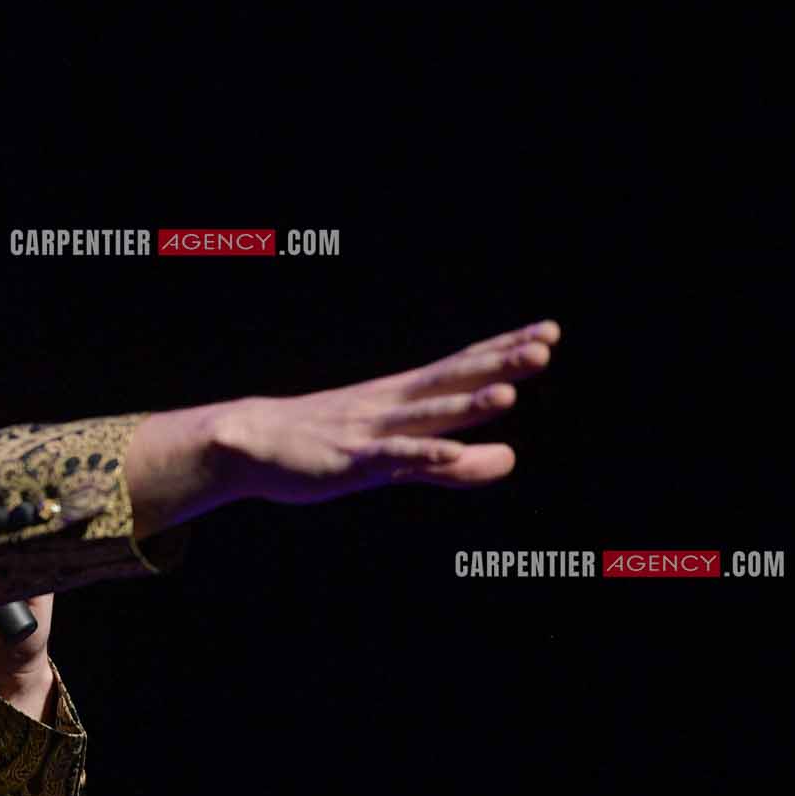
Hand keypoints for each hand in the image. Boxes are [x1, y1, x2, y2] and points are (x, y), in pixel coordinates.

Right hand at [126, 320, 561, 531]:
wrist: (247, 443)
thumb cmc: (323, 446)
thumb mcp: (396, 456)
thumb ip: (454, 463)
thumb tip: (510, 460)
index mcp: (399, 397)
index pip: (460, 369)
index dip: (502, 350)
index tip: (547, 331)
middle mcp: (389, 405)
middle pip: (451, 382)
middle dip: (497, 364)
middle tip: (543, 346)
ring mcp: (369, 431)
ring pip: (425, 415)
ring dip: (466, 404)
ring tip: (509, 392)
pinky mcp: (349, 462)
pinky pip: (391, 457)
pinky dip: (422, 453)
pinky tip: (451, 451)